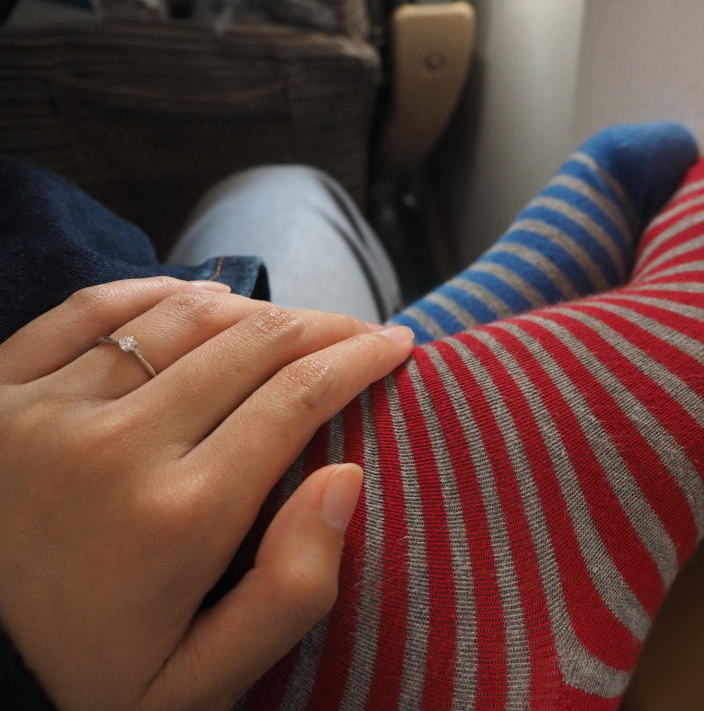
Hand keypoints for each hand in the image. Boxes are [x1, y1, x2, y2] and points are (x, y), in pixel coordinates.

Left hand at [0, 276, 413, 710]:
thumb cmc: (96, 672)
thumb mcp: (206, 682)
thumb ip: (293, 592)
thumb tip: (346, 479)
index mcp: (179, 518)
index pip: (297, 399)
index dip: (360, 360)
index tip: (397, 346)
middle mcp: (114, 448)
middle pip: (253, 345)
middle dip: (326, 326)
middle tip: (362, 330)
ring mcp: (46, 409)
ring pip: (184, 316)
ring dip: (256, 309)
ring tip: (293, 325)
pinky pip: (96, 307)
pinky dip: (161, 292)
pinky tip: (200, 301)